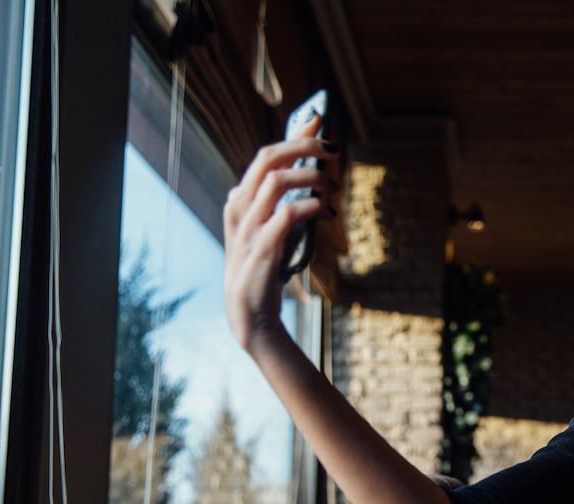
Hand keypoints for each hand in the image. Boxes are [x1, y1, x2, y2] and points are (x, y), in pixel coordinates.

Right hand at [222, 114, 338, 353]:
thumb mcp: (275, 229)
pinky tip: (329, 212)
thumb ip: (288, 203)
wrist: (250, 311)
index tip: (319, 120)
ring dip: (311, 178)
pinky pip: (288, 214)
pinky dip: (312, 207)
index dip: (294, 136)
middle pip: (268, 158)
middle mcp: (240, 207)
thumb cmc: (266, 268)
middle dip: (303, 146)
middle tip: (333, 150)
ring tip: (334, 188)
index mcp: (240, 199)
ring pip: (278, 181)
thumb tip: (316, 176)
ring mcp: (248, 226)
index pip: (266, 155)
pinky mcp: (263, 247)